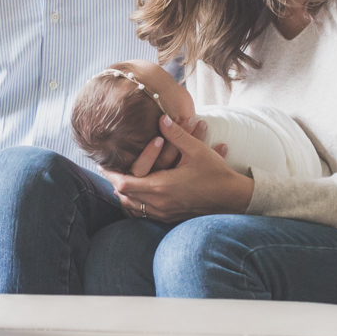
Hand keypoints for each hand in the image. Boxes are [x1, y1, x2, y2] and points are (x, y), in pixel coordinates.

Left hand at [105, 115, 251, 223]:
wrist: (233, 198)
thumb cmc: (215, 173)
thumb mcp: (196, 150)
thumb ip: (177, 134)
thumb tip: (161, 118)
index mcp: (161, 186)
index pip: (124, 183)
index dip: (111, 173)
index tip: (104, 163)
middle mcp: (159, 203)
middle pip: (124, 196)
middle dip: (114, 182)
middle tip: (108, 169)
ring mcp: (164, 213)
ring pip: (132, 206)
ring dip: (124, 193)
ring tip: (120, 178)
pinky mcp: (170, 217)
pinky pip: (144, 213)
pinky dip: (136, 202)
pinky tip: (137, 193)